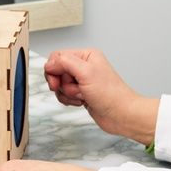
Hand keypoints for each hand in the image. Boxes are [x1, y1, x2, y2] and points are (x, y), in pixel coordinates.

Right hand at [44, 49, 159, 144]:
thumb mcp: (86, 72)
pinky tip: (81, 101)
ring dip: (67, 93)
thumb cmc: (111, 94)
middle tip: (72, 89)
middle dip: (62, 83)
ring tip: (82, 95)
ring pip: (60, 84)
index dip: (53, 69)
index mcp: (86, 55)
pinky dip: (69, 100)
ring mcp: (82, 81)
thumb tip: (49, 63)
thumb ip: (65, 62)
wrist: (121, 115)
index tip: (56, 81)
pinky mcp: (81, 93)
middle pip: (57, 71)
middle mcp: (84, 66)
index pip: (58, 56)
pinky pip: (65, 94)